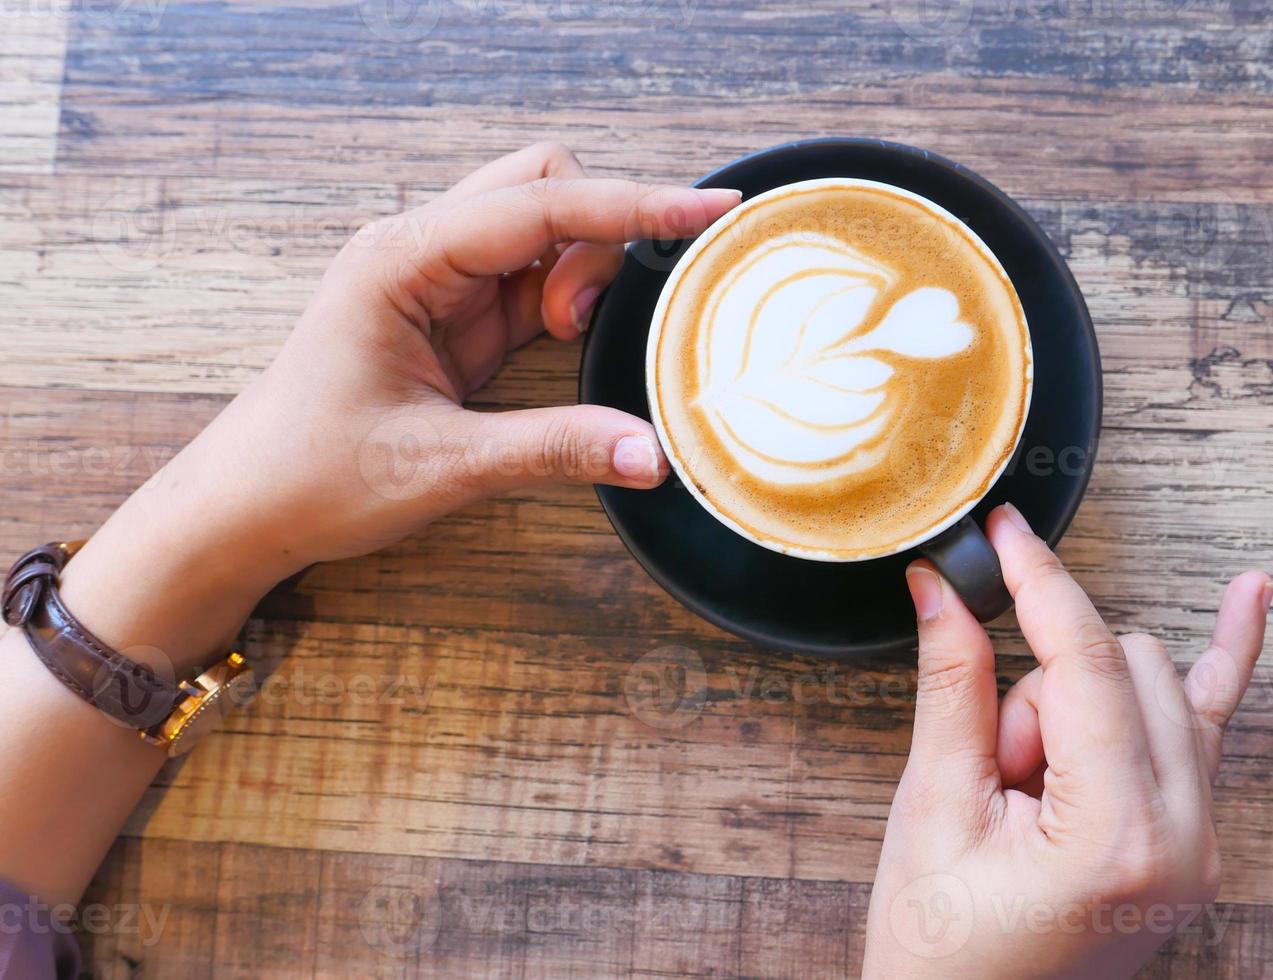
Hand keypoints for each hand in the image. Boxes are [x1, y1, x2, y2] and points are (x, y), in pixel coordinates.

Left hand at [56, 142, 741, 669]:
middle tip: (584, 326)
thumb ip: (554, 448)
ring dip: (580, 276)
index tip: (709, 210)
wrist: (244, 509)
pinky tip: (565, 345)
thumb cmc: (312, 474)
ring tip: (564, 344)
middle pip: (543, 187)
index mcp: (402, 258)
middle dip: (597, 236)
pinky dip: (566, 303)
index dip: (633, 204)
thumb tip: (652, 452)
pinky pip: (532, 282)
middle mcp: (419, 250)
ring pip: (544, 232)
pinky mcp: (452, 317)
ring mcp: (437, 280)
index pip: (541, 203)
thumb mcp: (443, 465)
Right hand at [862, 504, 1271, 978]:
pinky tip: (1250, 595)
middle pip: (1127, 666)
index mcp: (1116, 836)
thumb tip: (943, 587)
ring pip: (1160, 683)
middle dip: (1043, 686)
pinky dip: (1228, 657)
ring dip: (1081, 703)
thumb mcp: (934, 813)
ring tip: (1019, 790)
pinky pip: (1215, 724)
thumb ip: (953, 688)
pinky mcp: (1193, 840)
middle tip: (989, 767)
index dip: (1038, 584)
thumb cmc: (941, 951)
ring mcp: (1200, 842)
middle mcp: (1185, 837)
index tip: (1002, 529)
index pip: (1087, 665)